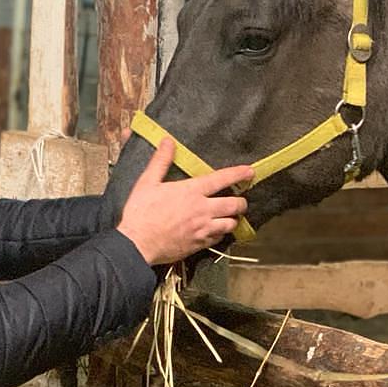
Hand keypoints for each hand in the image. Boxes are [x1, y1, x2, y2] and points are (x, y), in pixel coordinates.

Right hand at [117, 138, 253, 264]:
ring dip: (232, 219)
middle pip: (234, 205)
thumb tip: (168, 141)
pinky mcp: (199, 245)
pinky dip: (220, 234)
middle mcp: (202, 210)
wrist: (137, 244)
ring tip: (230, 216)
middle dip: (241, 202)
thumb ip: (161, 161)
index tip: (250, 171)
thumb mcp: (147, 182)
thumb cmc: (140, 212)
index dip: (238, 174)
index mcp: (191, 191)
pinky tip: (215, 231)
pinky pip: (219, 239)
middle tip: (240, 200)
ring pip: (230, 224)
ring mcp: (203, 229)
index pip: (221, 179)